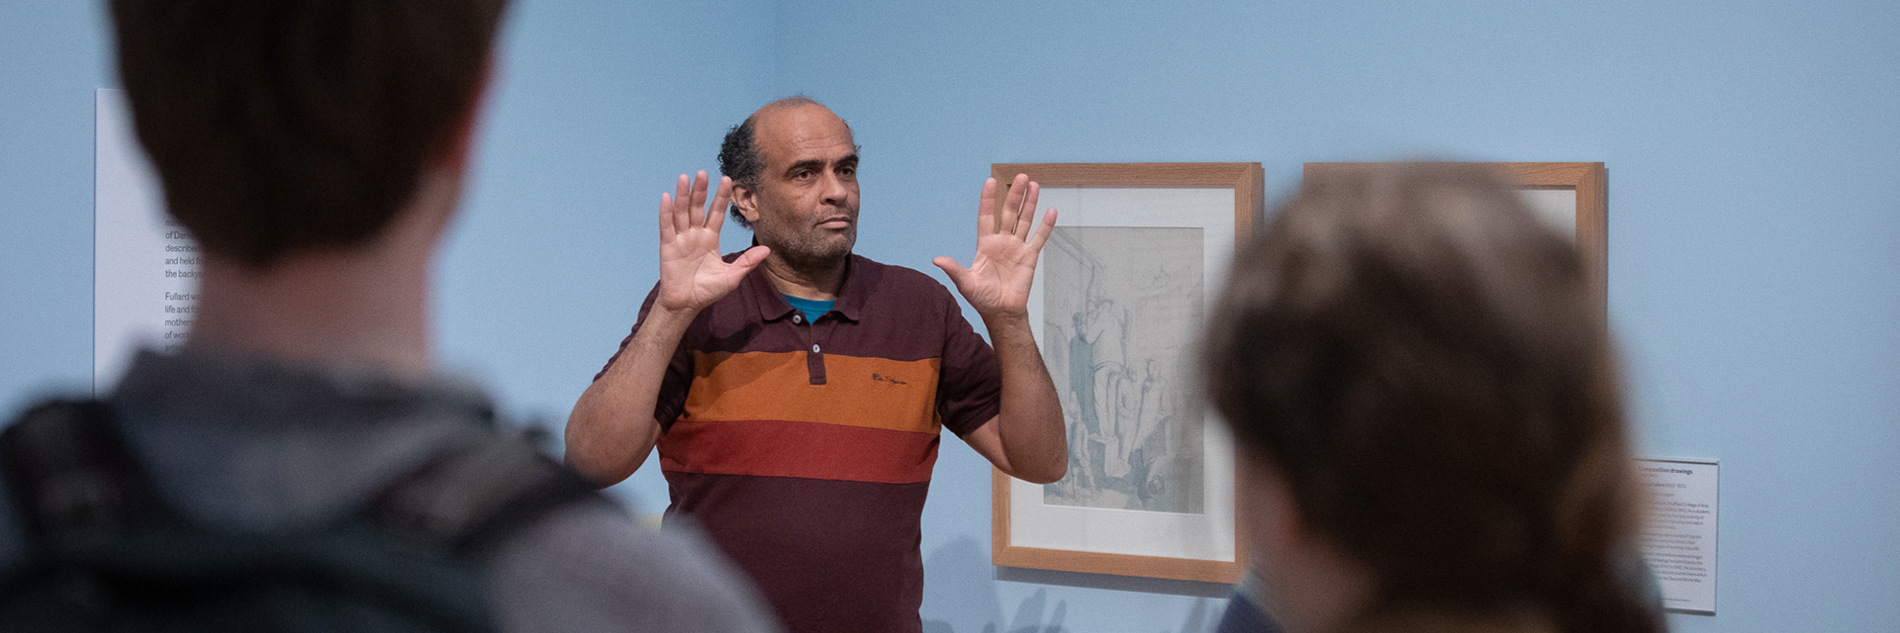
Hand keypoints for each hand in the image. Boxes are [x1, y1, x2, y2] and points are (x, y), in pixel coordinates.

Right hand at [656, 171, 767, 314]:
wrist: (686, 304)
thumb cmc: (708, 291)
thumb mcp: (732, 277)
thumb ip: (747, 262)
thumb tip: (768, 250)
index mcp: (710, 239)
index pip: (717, 213)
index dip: (721, 197)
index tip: (727, 179)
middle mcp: (695, 234)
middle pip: (698, 208)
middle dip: (701, 191)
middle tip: (703, 173)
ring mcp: (681, 238)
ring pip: (682, 212)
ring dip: (683, 196)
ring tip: (685, 178)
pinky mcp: (668, 246)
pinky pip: (666, 226)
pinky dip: (666, 212)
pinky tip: (667, 197)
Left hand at [933, 173, 1056, 319]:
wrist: (1001, 312)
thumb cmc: (982, 298)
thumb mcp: (966, 283)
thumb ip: (954, 269)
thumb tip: (936, 260)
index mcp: (985, 244)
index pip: (986, 216)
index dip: (988, 199)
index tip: (991, 181)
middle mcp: (1002, 242)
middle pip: (1009, 213)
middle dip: (1015, 195)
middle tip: (1021, 177)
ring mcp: (1017, 248)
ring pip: (1025, 220)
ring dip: (1030, 203)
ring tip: (1034, 185)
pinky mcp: (1030, 257)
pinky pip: (1039, 238)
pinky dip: (1045, 226)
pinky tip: (1050, 211)